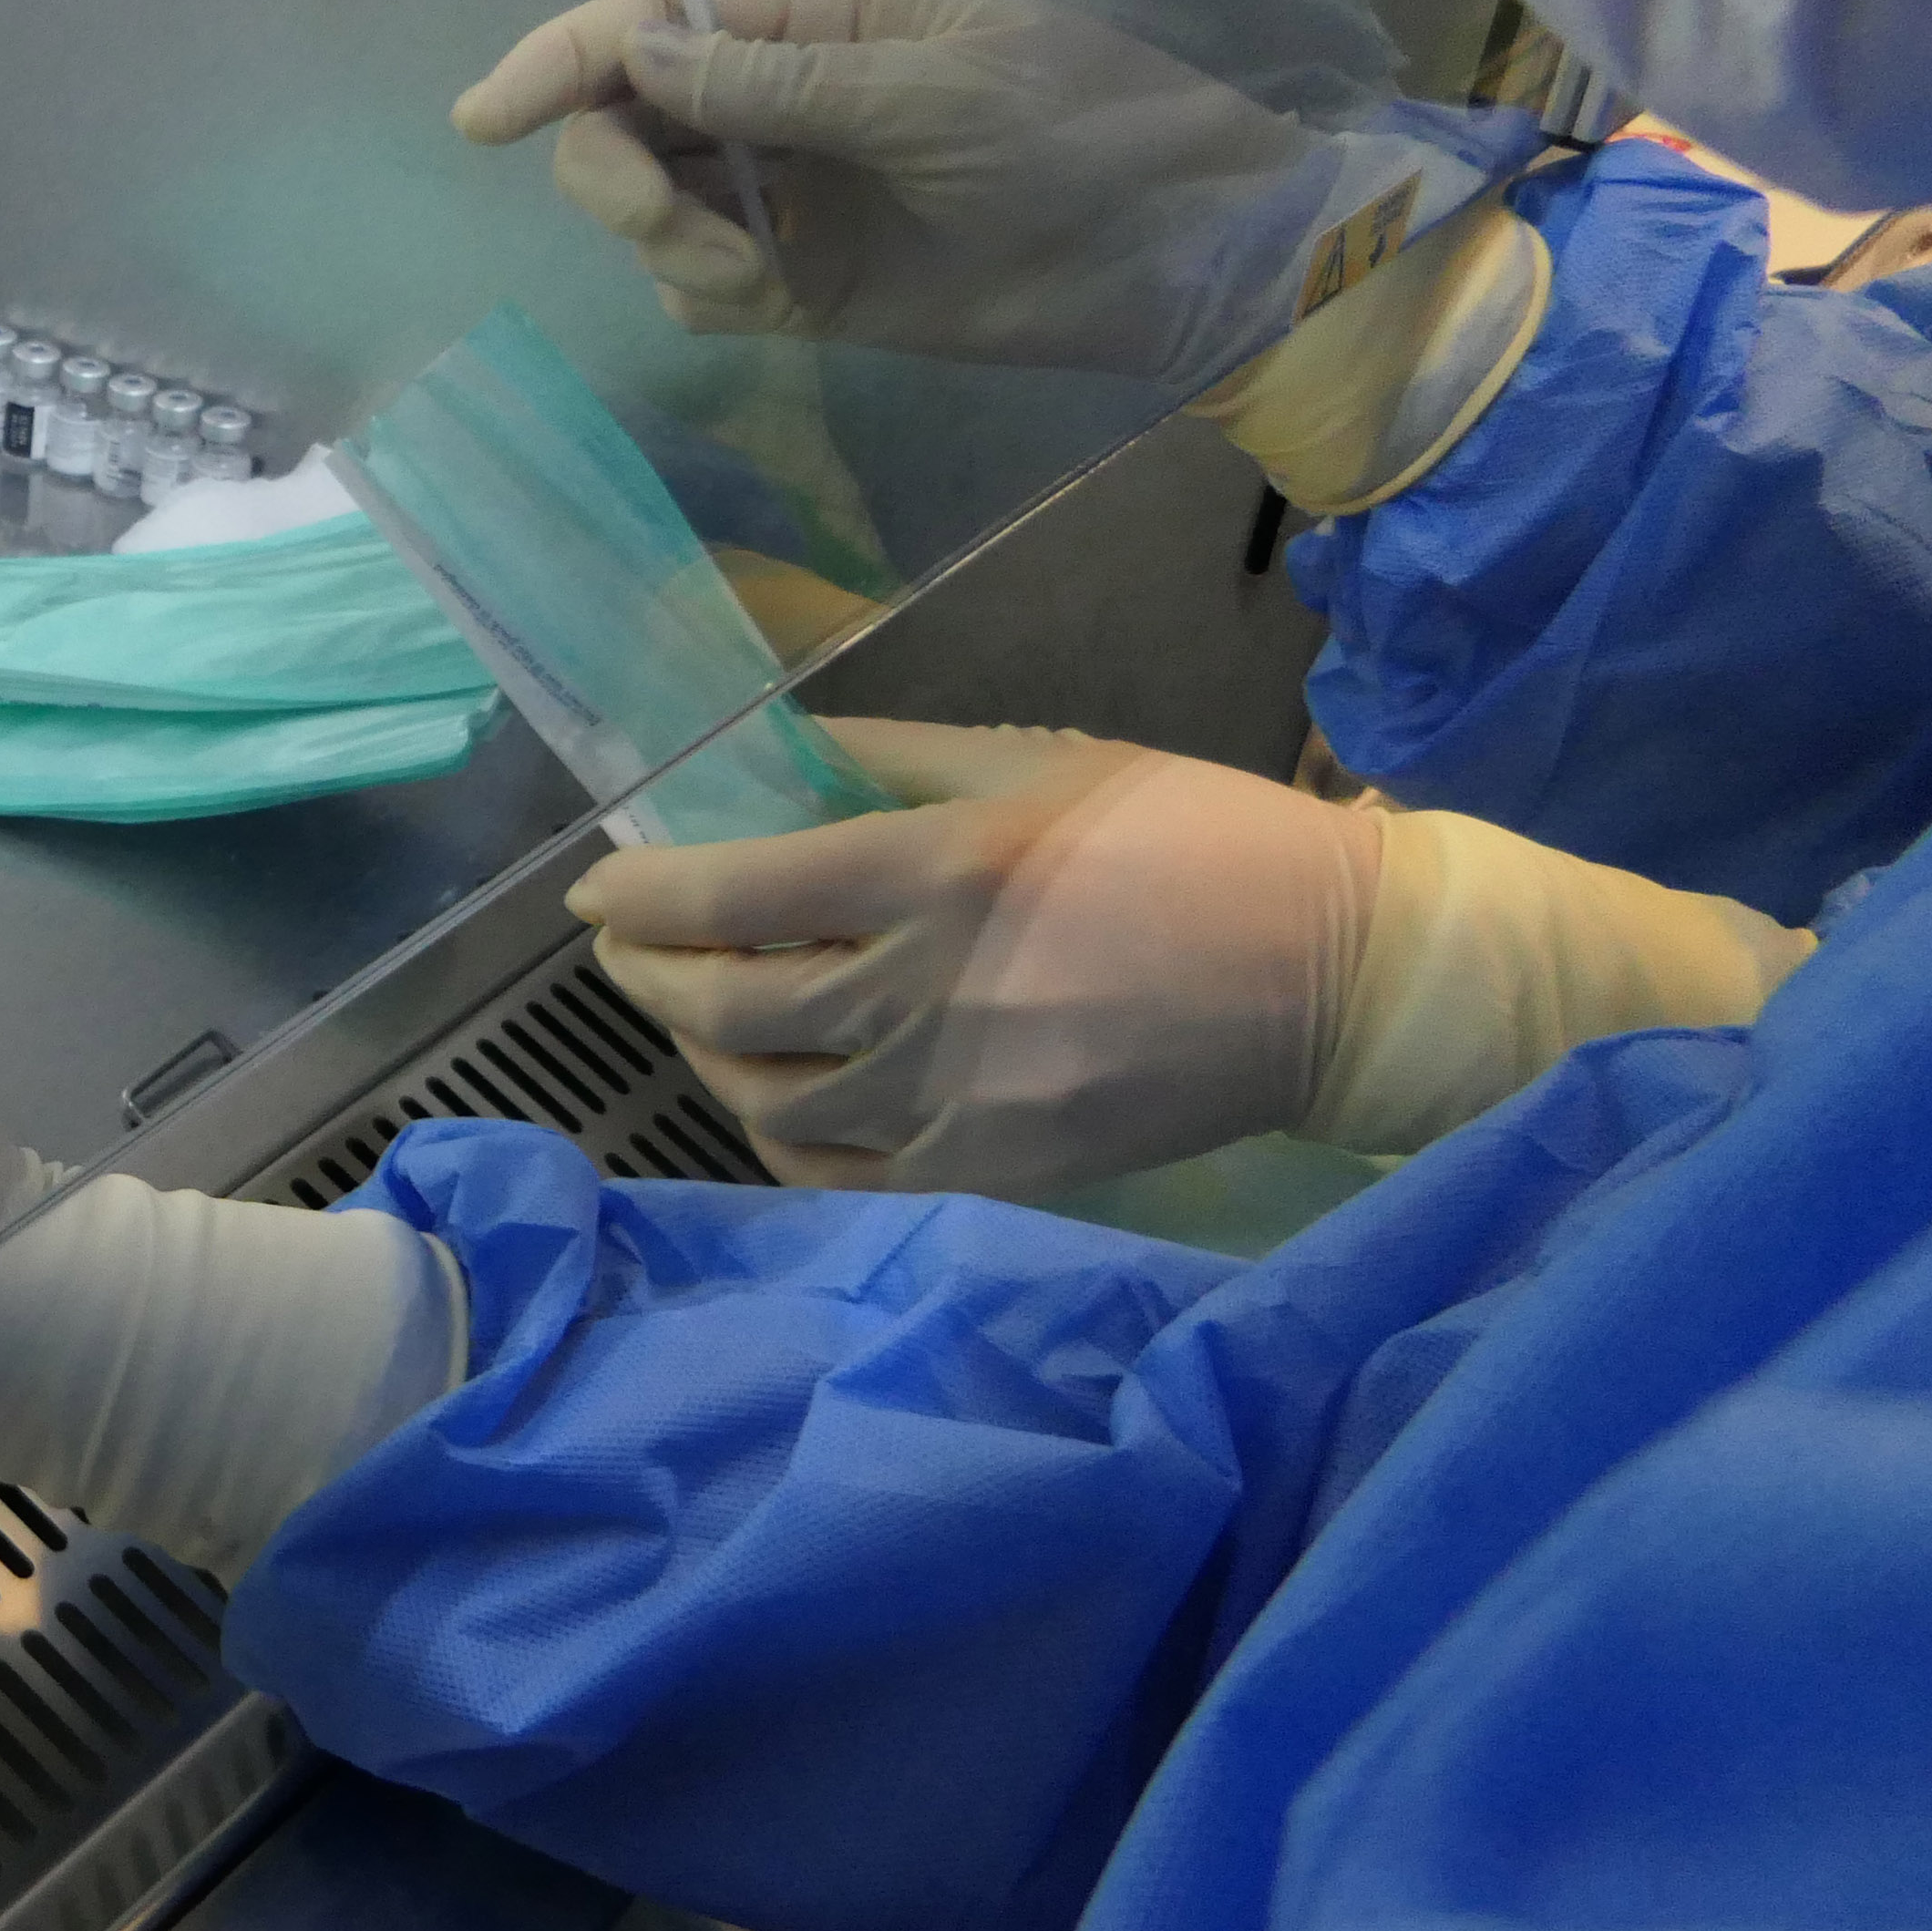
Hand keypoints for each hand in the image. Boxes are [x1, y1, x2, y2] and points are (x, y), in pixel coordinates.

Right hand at [455, 0, 1339, 385]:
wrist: (1178, 256)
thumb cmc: (1082, 134)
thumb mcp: (937, 91)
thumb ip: (783, 80)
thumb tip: (635, 54)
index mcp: (815, 16)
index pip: (649, 22)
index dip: (560, 60)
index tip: (486, 115)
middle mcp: (779, 99)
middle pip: (621, 121)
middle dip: (614, 174)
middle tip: (675, 222)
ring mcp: (787, 195)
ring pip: (647, 213)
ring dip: (673, 245)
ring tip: (767, 274)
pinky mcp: (804, 285)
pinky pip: (696, 289)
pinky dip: (710, 296)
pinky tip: (783, 301)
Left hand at [565, 719, 1385, 1195]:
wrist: (1333, 978)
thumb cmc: (1194, 842)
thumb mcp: (1048, 760)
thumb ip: (899, 758)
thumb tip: (778, 755)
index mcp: (938, 872)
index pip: (729, 893)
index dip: (639, 894)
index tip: (598, 888)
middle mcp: (925, 991)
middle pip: (725, 1002)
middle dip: (646, 973)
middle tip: (628, 949)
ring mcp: (954, 1096)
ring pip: (765, 1095)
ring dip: (704, 1051)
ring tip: (695, 1014)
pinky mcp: (992, 1170)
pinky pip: (833, 1175)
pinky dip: (775, 1136)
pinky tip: (770, 1099)